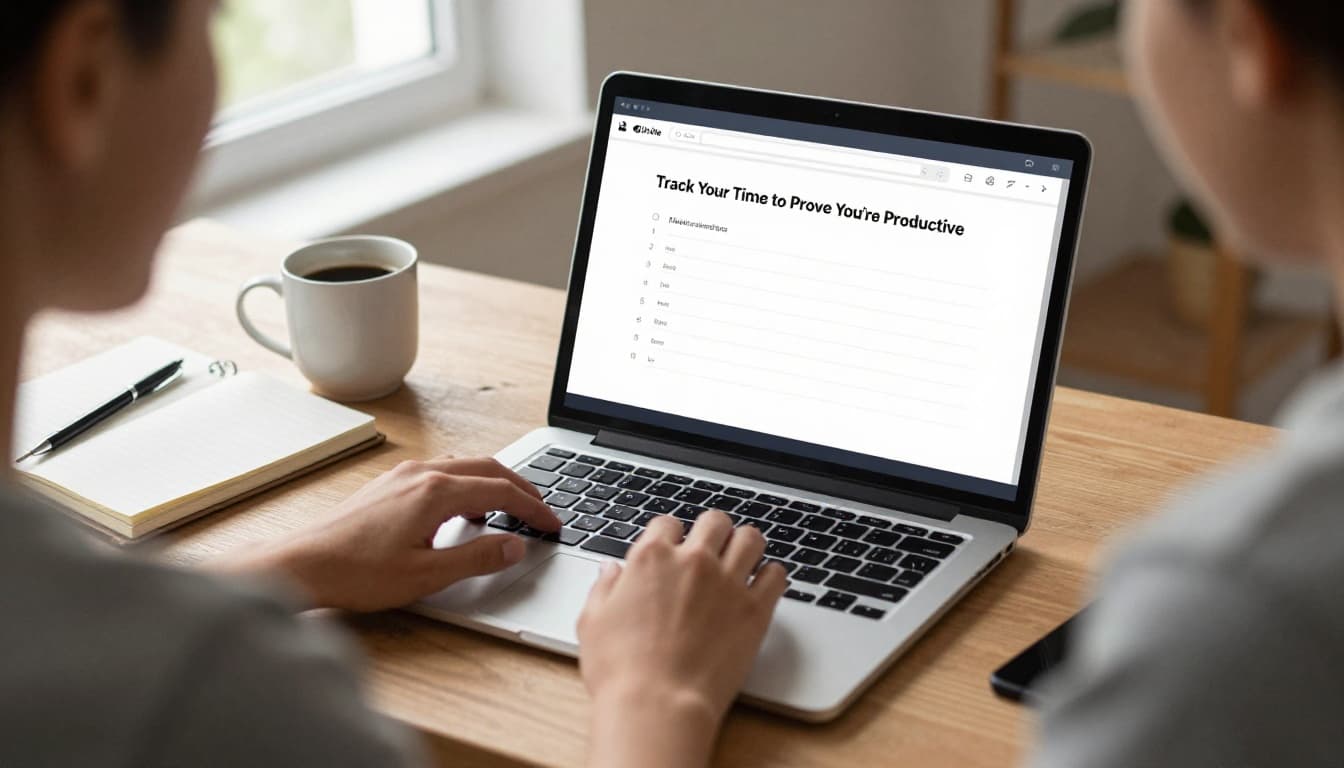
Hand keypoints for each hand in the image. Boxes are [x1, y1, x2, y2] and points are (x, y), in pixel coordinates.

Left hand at [213, 457, 558, 611]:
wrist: (300, 566)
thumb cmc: (355, 573)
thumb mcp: (427, 576)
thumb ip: (477, 558)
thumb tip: (515, 546)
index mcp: (435, 492)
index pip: (502, 490)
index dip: (534, 508)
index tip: (552, 524)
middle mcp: (421, 474)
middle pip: (488, 468)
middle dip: (522, 487)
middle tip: (542, 511)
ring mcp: (402, 476)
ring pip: (464, 466)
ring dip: (494, 482)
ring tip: (511, 508)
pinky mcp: (388, 485)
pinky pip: (441, 472)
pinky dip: (467, 484)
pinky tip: (464, 510)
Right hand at [578, 511, 787, 767]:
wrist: (658, 705)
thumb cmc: (622, 671)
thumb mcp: (593, 623)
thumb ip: (604, 588)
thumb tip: (610, 571)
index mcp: (651, 558)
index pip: (667, 523)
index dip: (670, 535)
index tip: (672, 548)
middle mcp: (693, 561)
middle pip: (714, 521)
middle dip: (712, 531)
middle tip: (711, 548)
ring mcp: (727, 582)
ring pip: (751, 538)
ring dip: (745, 545)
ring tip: (741, 559)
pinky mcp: (755, 609)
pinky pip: (777, 575)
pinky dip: (771, 576)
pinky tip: (762, 586)